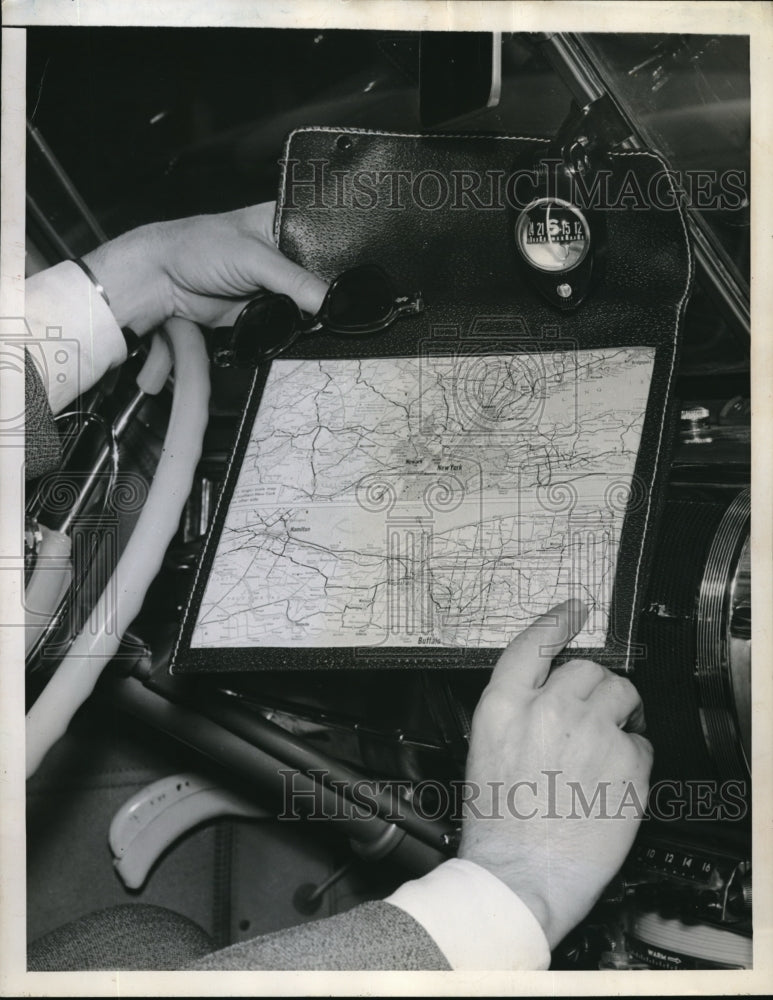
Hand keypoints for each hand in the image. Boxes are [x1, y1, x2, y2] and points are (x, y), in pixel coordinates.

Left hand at [83, 201, 327, 336]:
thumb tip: (331, 302)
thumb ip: (294, 280)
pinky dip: (299, 329)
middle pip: (328, 276)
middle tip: (344, 305)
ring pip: (314, 304)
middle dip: (334, 292)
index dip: (348, 258)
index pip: (333, 239)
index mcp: (291, 223)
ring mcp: (282, 285)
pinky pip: (295, 324)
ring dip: (317, 314)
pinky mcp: (272, 311)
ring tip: (324, 318)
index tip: (364, 279)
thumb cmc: (198, 247)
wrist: (164, 282)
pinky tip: (306, 328)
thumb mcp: (254, 257)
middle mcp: (290, 253)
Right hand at [458, 599, 652, 948]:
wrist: (520, 878)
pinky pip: (642, 741)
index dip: (557, 621)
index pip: (534, 642)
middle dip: (594, 687)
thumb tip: (550, 692)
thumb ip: (516, 711)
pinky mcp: (627, 763)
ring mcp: (591, 733)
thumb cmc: (498, 825)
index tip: (574, 610)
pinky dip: (633, 755)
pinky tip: (612, 781)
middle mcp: (548, 710)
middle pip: (586, 668)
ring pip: (621, 693)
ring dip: (620, 711)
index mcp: (504, 706)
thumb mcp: (487, 750)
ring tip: (608, 744)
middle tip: (593, 715)